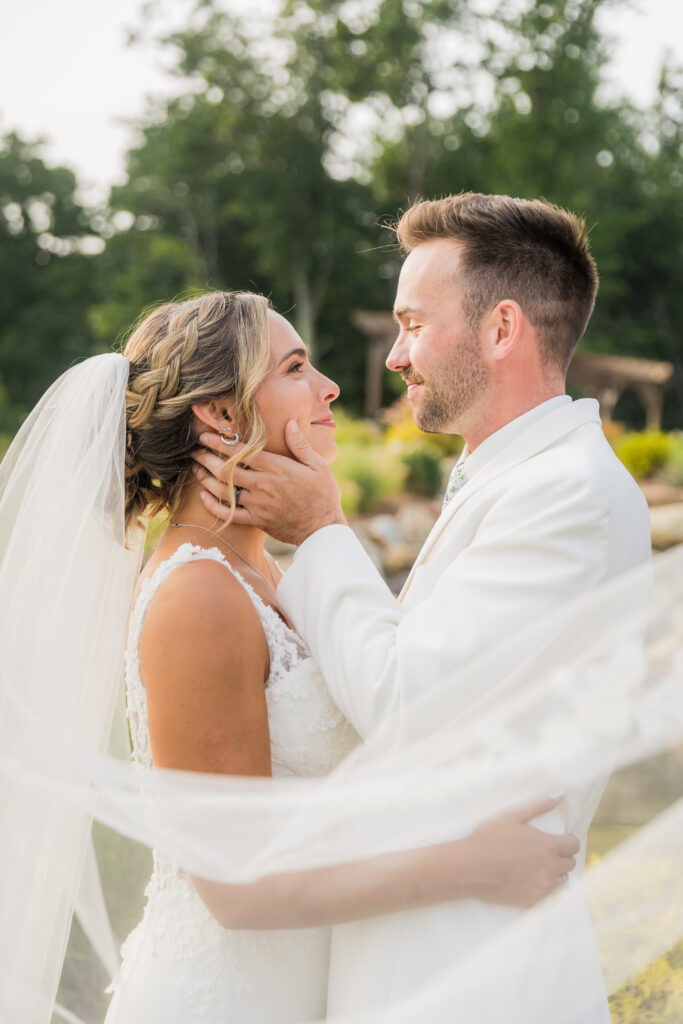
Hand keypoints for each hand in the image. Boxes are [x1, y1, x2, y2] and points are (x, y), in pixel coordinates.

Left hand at [193, 421, 346, 545]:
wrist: (323, 529)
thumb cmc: (323, 495)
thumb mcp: (318, 465)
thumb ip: (300, 444)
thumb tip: (289, 423)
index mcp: (277, 468)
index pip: (241, 452)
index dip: (220, 443)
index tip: (205, 435)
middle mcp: (263, 485)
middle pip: (226, 470)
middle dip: (207, 458)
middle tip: (195, 450)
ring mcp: (258, 505)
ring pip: (224, 490)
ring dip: (205, 478)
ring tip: (195, 468)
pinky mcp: (256, 521)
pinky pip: (228, 514)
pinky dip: (213, 505)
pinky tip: (203, 496)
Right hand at [465, 795, 578, 908]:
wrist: (469, 866)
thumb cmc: (489, 838)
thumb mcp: (512, 816)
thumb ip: (539, 806)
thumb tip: (560, 794)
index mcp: (547, 846)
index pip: (574, 846)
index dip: (568, 841)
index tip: (558, 840)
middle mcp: (549, 868)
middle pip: (571, 864)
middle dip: (562, 857)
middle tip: (546, 853)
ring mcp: (542, 887)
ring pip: (562, 881)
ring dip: (556, 874)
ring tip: (539, 868)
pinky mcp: (533, 902)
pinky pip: (551, 897)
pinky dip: (546, 890)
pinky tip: (532, 881)